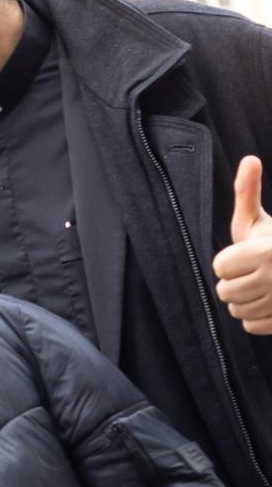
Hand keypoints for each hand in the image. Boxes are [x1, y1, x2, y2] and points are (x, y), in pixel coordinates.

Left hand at [214, 155, 271, 334]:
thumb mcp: (261, 221)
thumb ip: (248, 193)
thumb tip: (249, 159)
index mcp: (267, 251)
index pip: (220, 268)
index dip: (229, 261)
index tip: (246, 255)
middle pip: (225, 292)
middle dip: (235, 282)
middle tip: (254, 272)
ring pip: (237, 311)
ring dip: (245, 300)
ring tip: (263, 286)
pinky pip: (251, 326)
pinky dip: (257, 317)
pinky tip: (269, 302)